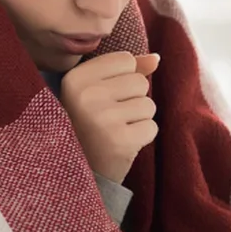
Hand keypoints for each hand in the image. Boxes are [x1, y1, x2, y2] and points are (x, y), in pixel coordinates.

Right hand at [61, 51, 160, 183]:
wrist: (74, 173)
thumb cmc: (87, 126)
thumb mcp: (95, 92)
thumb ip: (125, 71)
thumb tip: (156, 58)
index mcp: (75, 78)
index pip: (125, 60)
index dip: (122, 79)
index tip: (102, 99)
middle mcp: (86, 95)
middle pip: (140, 82)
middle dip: (132, 100)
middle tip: (109, 119)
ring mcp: (102, 118)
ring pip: (148, 105)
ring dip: (138, 120)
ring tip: (115, 131)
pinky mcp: (120, 141)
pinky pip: (151, 127)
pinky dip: (142, 137)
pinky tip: (121, 144)